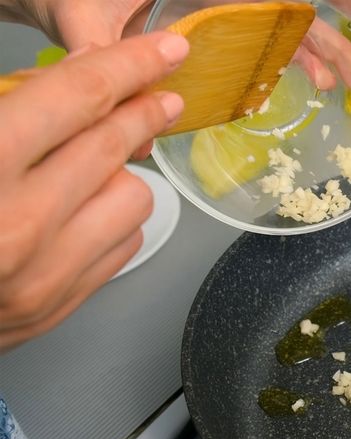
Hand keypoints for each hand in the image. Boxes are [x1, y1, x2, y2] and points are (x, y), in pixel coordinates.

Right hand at [0, 32, 187, 350]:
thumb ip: (11, 102)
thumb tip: (79, 73)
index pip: (77, 97)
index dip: (131, 64)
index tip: (166, 51)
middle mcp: (18, 223)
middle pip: (112, 145)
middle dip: (144, 111)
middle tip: (160, 98)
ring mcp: (43, 272)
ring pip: (132, 197)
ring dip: (119, 176)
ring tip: (86, 173)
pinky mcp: (58, 305)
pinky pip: (124, 245)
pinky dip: (112, 221)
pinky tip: (80, 215)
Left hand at [7, 0, 350, 93]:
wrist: (60, 1)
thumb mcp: (81, 19)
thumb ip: (101, 54)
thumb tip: (126, 115)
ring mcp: (228, 8)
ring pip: (295, 25)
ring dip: (334, 53)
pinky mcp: (225, 29)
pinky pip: (274, 44)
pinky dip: (301, 62)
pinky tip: (317, 84)